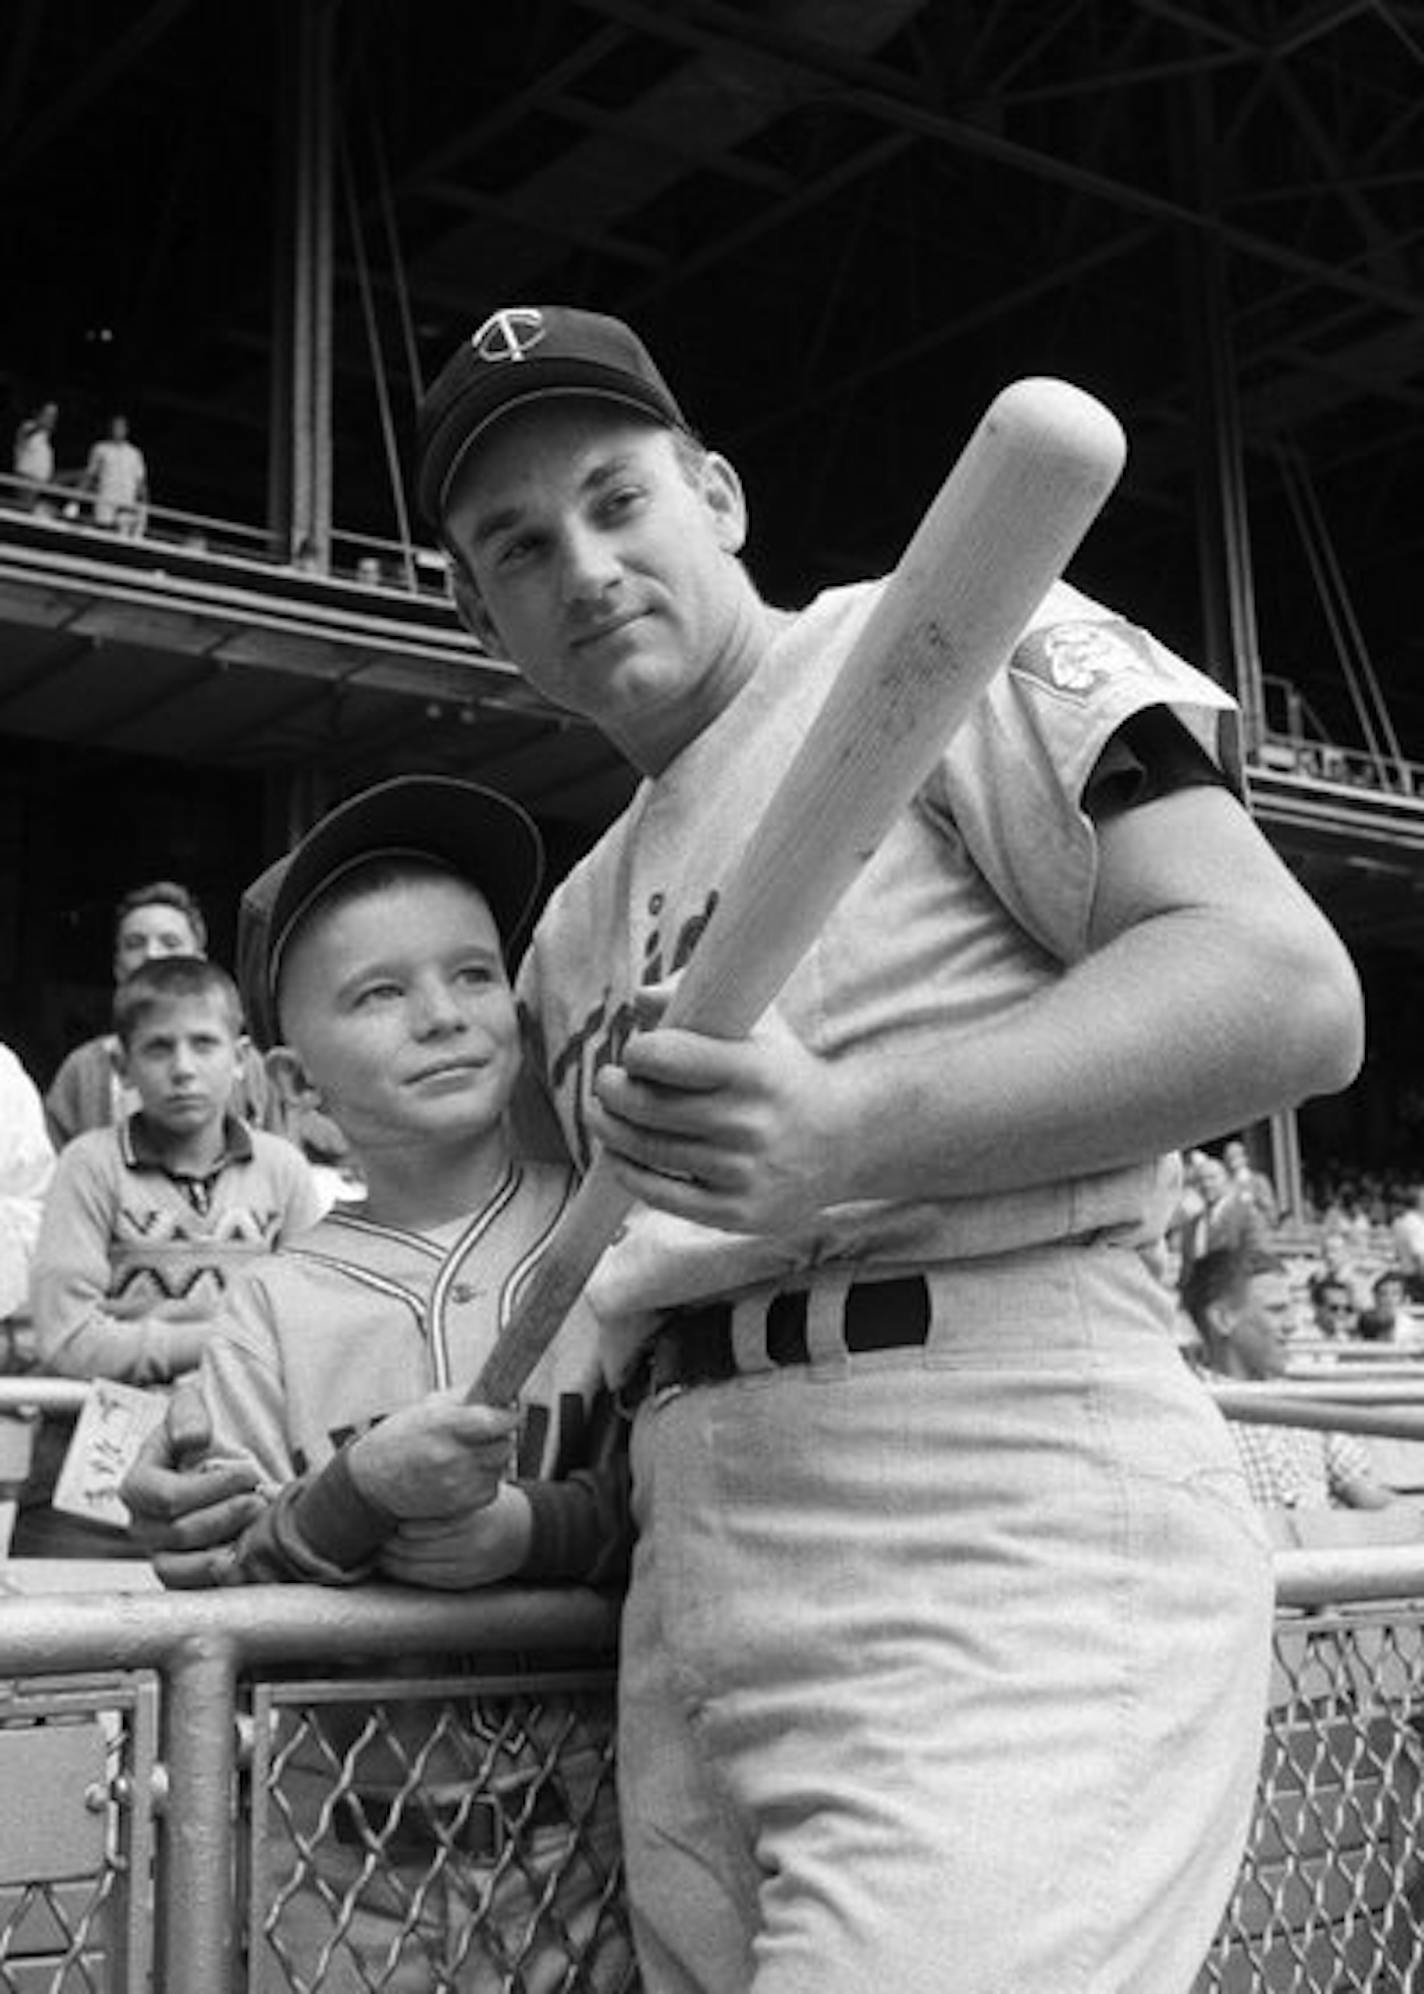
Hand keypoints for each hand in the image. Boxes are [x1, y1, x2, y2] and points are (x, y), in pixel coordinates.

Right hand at [121, 1378, 266, 1587]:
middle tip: (259, 1499)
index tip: (247, 1472)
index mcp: (139, 1485)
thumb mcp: (190, 1407)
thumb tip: (193, 1438)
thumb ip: (187, 1414)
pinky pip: (194, 1592)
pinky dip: (222, 1579)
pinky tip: (249, 1560)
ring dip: (222, 1552)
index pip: (164, 1496)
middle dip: (224, 1516)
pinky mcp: (185, 1577)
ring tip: (255, 1528)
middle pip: (178, 1533)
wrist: (220, 1458)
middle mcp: (144, 1525)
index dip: (209, 1488)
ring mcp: (163, 1554)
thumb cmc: (200, 1434)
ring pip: (180, 1570)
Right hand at [346, 1391, 519, 1521]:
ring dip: (491, 1459)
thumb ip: (463, 1399)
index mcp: (442, 1426)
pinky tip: (463, 1473)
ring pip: (500, 1467)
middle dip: (500, 1436)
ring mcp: (457, 1484)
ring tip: (467, 1453)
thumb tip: (496, 1392)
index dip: (508, 1415)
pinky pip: (490, 1488)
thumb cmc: (395, 1442)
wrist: (370, 1484)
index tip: (508, 1412)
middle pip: (504, 1444)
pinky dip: (483, 1480)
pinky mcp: (459, 1505)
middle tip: (485, 1432)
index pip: (495, 1421)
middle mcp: (451, 1456)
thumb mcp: (425, 1408)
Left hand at [377, 1484, 533, 1588]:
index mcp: (472, 1518)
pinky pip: (424, 1580)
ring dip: (390, 1559)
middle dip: (388, 1540)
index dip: (396, 1520)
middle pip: (414, 1547)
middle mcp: (470, 1546)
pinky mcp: (462, 1583)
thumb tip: (398, 1489)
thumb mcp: (474, 1491)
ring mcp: (466, 1568)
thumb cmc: (493, 1504)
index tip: (379, 1510)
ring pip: (414, 1567)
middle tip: (370, 1529)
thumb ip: (444, 1493)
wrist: (525, 1533)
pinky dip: (404, 1572)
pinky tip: (393, 1562)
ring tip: (377, 1545)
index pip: (421, 1525)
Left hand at [589, 986, 847, 1232]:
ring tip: (603, 1116)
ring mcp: (741, 1172)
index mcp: (752, 1070)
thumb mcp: (760, 1027)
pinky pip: (661, 1195)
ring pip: (646, 1151)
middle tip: (606, 1083)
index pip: (663, 1057)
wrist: (847, 1142)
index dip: (636, 1053)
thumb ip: (702, 1003)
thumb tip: (640, 999)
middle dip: (610, 1091)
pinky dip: (629, 1173)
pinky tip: (620, 1155)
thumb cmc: (787, 1076)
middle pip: (645, 1106)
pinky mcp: (735, 1212)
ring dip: (610, 1131)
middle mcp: (746, 1123)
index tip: (633, 1054)